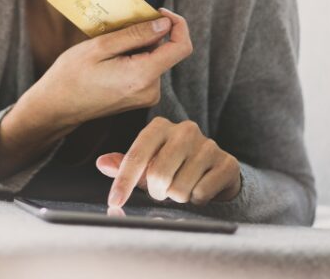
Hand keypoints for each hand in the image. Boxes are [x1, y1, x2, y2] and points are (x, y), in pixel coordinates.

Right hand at [30, 7, 191, 128]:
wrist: (57, 107)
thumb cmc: (72, 76)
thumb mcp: (100, 46)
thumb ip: (136, 35)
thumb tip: (164, 24)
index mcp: (143, 76)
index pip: (182, 47)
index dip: (178, 24)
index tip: (159, 12)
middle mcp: (151, 90)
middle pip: (165, 51)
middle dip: (148, 34)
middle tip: (119, 27)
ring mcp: (146, 96)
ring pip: (154, 59)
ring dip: (138, 46)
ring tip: (109, 46)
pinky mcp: (139, 97)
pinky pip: (146, 69)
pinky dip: (134, 57)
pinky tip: (110, 58)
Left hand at [96, 116, 241, 207]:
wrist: (216, 169)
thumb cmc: (174, 165)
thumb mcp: (147, 163)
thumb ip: (124, 164)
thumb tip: (102, 163)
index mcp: (160, 126)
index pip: (136, 156)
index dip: (124, 182)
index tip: (114, 202)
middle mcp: (184, 130)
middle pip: (159, 175)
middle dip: (157, 192)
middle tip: (163, 191)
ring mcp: (208, 145)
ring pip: (180, 189)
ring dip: (178, 196)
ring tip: (183, 186)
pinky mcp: (227, 162)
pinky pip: (201, 194)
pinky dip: (197, 199)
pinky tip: (200, 188)